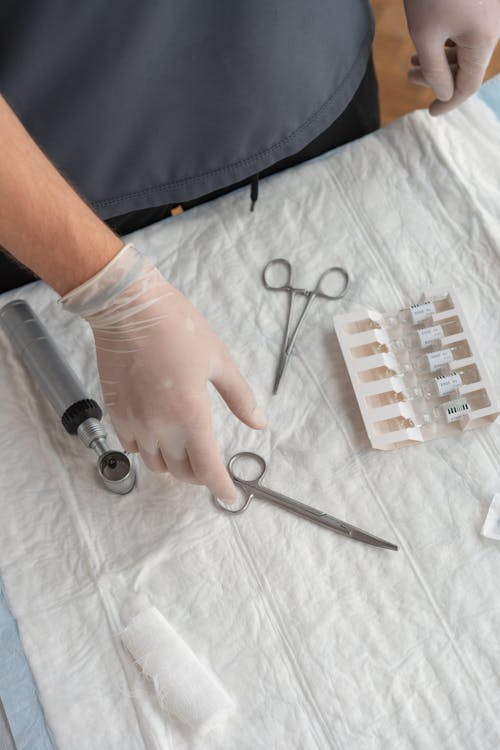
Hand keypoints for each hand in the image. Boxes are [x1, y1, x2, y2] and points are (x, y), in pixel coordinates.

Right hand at [61, 244, 266, 499]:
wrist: (128, 309)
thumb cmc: (177, 328)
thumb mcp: (219, 360)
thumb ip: (240, 397)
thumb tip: (259, 423)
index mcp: (190, 414)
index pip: (208, 469)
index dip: (221, 488)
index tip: (231, 495)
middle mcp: (160, 426)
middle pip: (182, 472)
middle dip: (201, 475)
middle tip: (211, 464)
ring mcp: (134, 422)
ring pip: (156, 465)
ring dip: (174, 463)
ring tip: (186, 447)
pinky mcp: (116, 414)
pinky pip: (133, 448)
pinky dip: (150, 449)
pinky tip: (159, 432)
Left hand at [403, 0, 499, 114]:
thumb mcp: (425, 35)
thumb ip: (434, 71)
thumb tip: (444, 94)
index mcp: (483, 39)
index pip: (468, 86)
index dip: (449, 103)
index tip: (431, 112)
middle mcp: (494, 27)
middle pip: (467, 67)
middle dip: (437, 77)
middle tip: (410, 76)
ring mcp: (491, 13)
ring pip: (467, 49)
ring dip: (440, 59)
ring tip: (413, 59)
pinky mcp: (485, 3)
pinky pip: (469, 32)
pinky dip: (448, 42)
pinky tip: (429, 41)